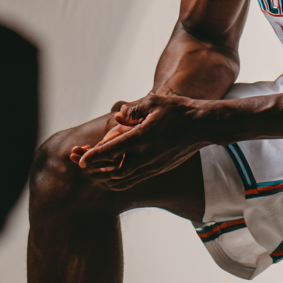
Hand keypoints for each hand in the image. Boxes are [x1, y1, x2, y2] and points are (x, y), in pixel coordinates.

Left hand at [71, 93, 212, 189]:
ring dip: (105, 177)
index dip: (94, 156)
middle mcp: (147, 156)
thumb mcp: (153, 102)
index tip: (80, 160)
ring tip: (91, 171)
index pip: (113, 151)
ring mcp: (153, 165)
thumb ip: (133, 110)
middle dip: (94, 170)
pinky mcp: (158, 169)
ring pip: (123, 180)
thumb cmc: (178, 110)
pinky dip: (118, 179)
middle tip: (79, 164)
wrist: (203, 126)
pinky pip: (133, 179)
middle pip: (114, 172)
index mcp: (143, 138)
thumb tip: (117, 117)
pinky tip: (111, 172)